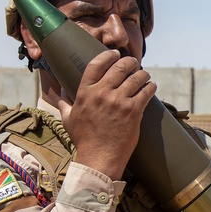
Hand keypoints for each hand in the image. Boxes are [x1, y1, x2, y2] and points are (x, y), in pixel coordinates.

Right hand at [57, 50, 156, 178]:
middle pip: (119, 67)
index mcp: (85, 92)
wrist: (99, 158)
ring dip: (143, 74)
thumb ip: (63, 102)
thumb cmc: (84, 139)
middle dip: (129, 61)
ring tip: (145, 75)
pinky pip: (145, 92)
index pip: (97, 64)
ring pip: (136, 77)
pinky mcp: (133, 111)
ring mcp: (119, 101)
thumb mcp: (68, 118)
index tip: (114, 53)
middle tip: (133, 62)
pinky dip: (150, 86)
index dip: (108, 55)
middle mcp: (102, 93)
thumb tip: (59, 89)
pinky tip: (151, 86)